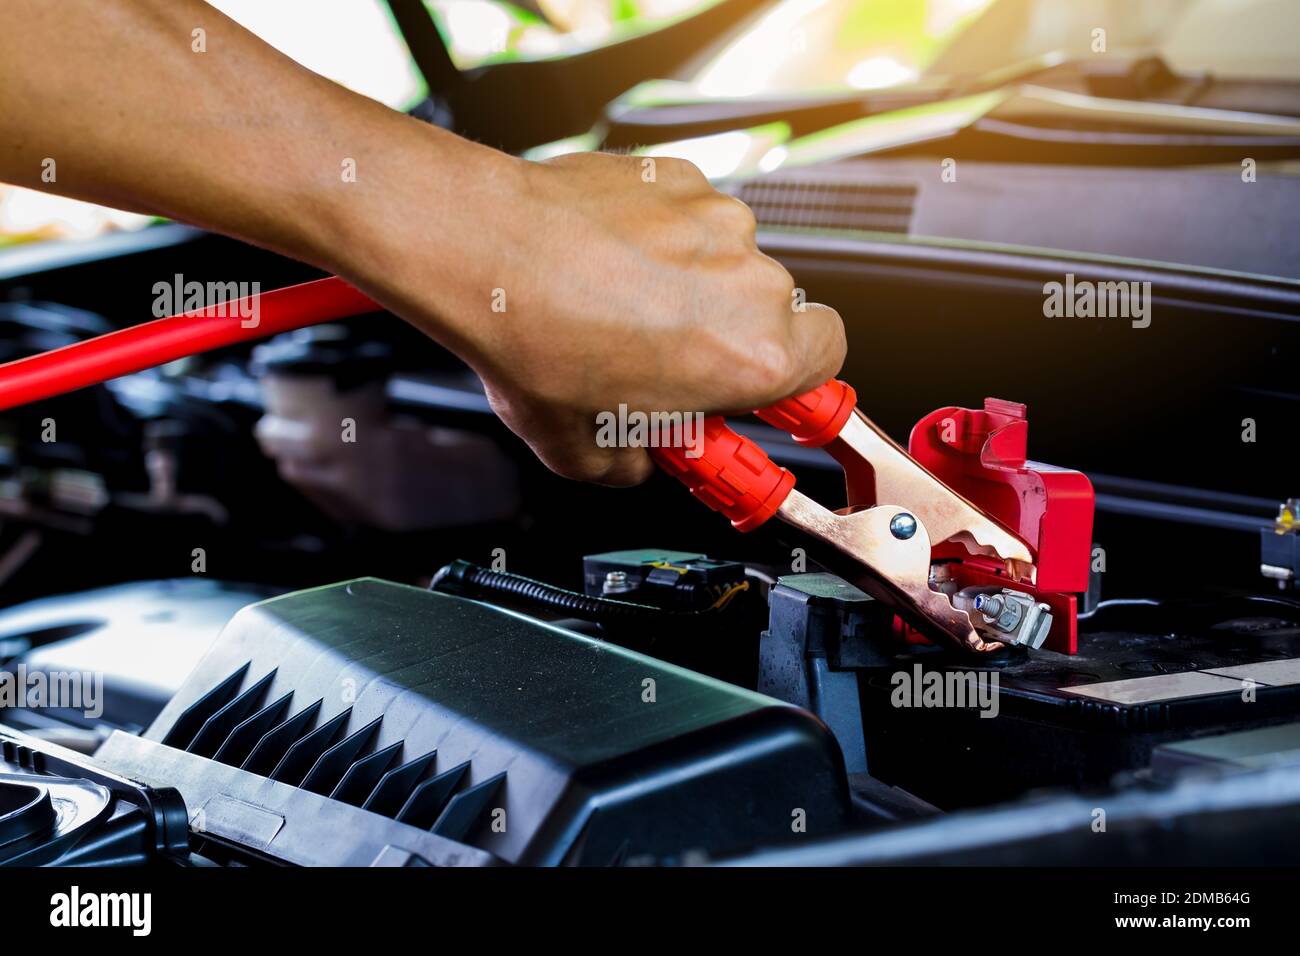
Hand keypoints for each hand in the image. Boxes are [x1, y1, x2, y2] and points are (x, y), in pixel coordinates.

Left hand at [358, 149, 845, 485]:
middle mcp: (748, 281)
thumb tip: (636, 460)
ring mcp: (716, 221)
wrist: (484, 250)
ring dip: (693, 287)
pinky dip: (661, 241)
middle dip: (731, 337)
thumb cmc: (535, 340)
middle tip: (671, 362)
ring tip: (623, 309)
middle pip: (775, 313)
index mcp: (752, 357)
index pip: (828, 363)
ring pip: (730, 262)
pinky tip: (610, 264)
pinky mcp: (680, 178)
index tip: (762, 393)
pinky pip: (690, 219)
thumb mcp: (584, 452)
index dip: (795, 380)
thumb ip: (636, 465)